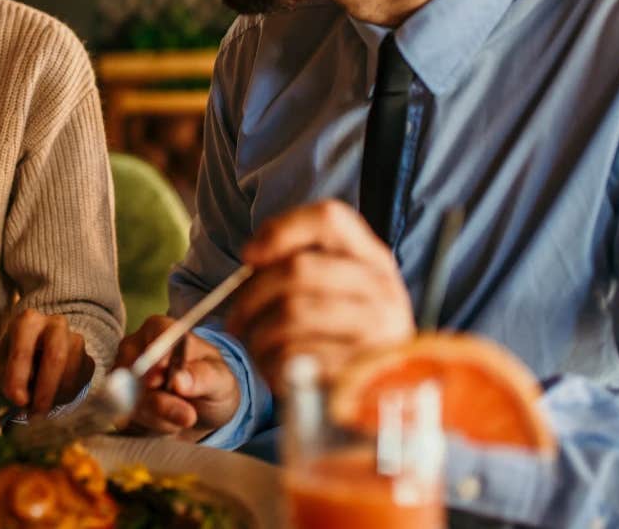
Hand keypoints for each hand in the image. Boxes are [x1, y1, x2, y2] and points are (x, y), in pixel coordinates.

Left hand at [0, 309, 94, 415]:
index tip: (16, 400)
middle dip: (45, 389)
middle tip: (35, 413)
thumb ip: (6, 382)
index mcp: (28, 321)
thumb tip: (21, 400)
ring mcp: (76, 340)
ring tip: (38, 406)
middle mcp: (55, 325)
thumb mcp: (1, 370)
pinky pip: (80, 383)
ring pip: (71, 372)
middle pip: (56, 355)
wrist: (37, 359)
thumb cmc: (14, 363)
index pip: (24, 348)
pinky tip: (51, 397)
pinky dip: (64, 397)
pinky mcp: (88, 359)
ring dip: (54, 396)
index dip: (19, 376)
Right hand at [114, 315, 239, 440]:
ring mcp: (122, 373)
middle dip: (160, 400)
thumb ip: (204, 377)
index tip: (162, 381)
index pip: (154, 334)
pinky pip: (125, 415)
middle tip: (188, 416)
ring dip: (159, 416)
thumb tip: (179, 380)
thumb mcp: (220, 380)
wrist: (201, 410)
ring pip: (129, 396)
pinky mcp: (117, 399)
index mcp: (161, 329)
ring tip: (182, 416)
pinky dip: (150, 425)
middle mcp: (135, 346)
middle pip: (136, 369)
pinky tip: (167, 422)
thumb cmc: (211, 383)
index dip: (157, 357)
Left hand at [228, 199, 413, 394]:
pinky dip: (271, 362)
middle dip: (251, 295)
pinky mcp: (360, 370)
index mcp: (373, 259)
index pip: (330, 218)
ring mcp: (378, 330)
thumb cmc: (339, 339)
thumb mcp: (335, 294)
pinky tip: (273, 368)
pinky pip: (296, 355)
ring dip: (258, 332)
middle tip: (235, 318)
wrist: (375, 399)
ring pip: (292, 312)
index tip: (248, 256)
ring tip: (254, 345)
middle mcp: (383, 288)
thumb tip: (252, 257)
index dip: (281, 230)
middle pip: (298, 268)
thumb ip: (300, 267)